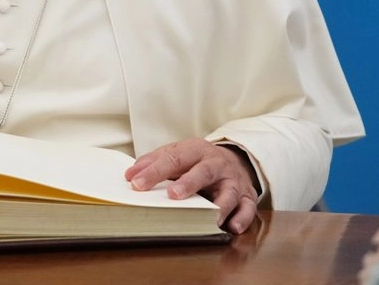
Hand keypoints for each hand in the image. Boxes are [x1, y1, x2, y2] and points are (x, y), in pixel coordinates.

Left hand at [124, 138, 258, 233]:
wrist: (234, 160)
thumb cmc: (197, 161)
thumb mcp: (176, 153)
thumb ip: (154, 162)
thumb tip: (130, 175)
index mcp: (195, 150)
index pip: (173, 159)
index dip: (154, 172)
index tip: (136, 184)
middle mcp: (216, 164)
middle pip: (203, 172)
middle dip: (188, 183)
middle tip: (173, 195)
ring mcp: (233, 180)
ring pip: (229, 192)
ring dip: (220, 205)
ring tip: (210, 219)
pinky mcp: (247, 196)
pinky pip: (248, 208)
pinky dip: (242, 218)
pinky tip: (231, 228)